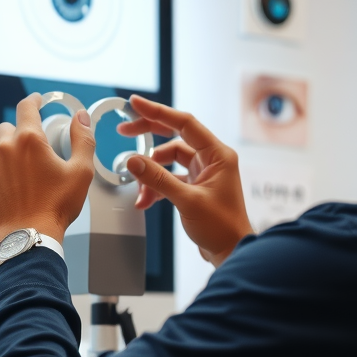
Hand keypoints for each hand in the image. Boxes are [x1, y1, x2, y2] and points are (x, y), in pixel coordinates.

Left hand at [0, 93, 95, 245]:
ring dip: (4, 154)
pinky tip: (10, 189)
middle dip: (19, 134)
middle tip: (32, 151)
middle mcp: (4, 148)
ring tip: (19, 172)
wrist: (29, 237)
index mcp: (29, 140)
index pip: (26, 106)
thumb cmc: (56, 206)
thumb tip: (81, 117)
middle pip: (7, 128)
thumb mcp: (81, 172)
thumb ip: (83, 139)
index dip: (33, 100)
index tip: (37, 101)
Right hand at [118, 95, 252, 266]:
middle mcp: (212, 159)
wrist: (232, 252)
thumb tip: (132, 161)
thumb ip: (158, 179)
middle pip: (175, 137)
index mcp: (218, 154)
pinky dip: (157, 187)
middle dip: (149, 136)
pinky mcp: (196, 186)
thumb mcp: (187, 200)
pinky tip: (146, 200)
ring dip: (151, 174)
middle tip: (124, 132)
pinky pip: (170, 178)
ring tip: (140, 191)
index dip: (158, 112)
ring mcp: (204, 173)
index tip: (135, 104)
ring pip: (169, 161)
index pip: (184, 123)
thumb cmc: (222, 227)